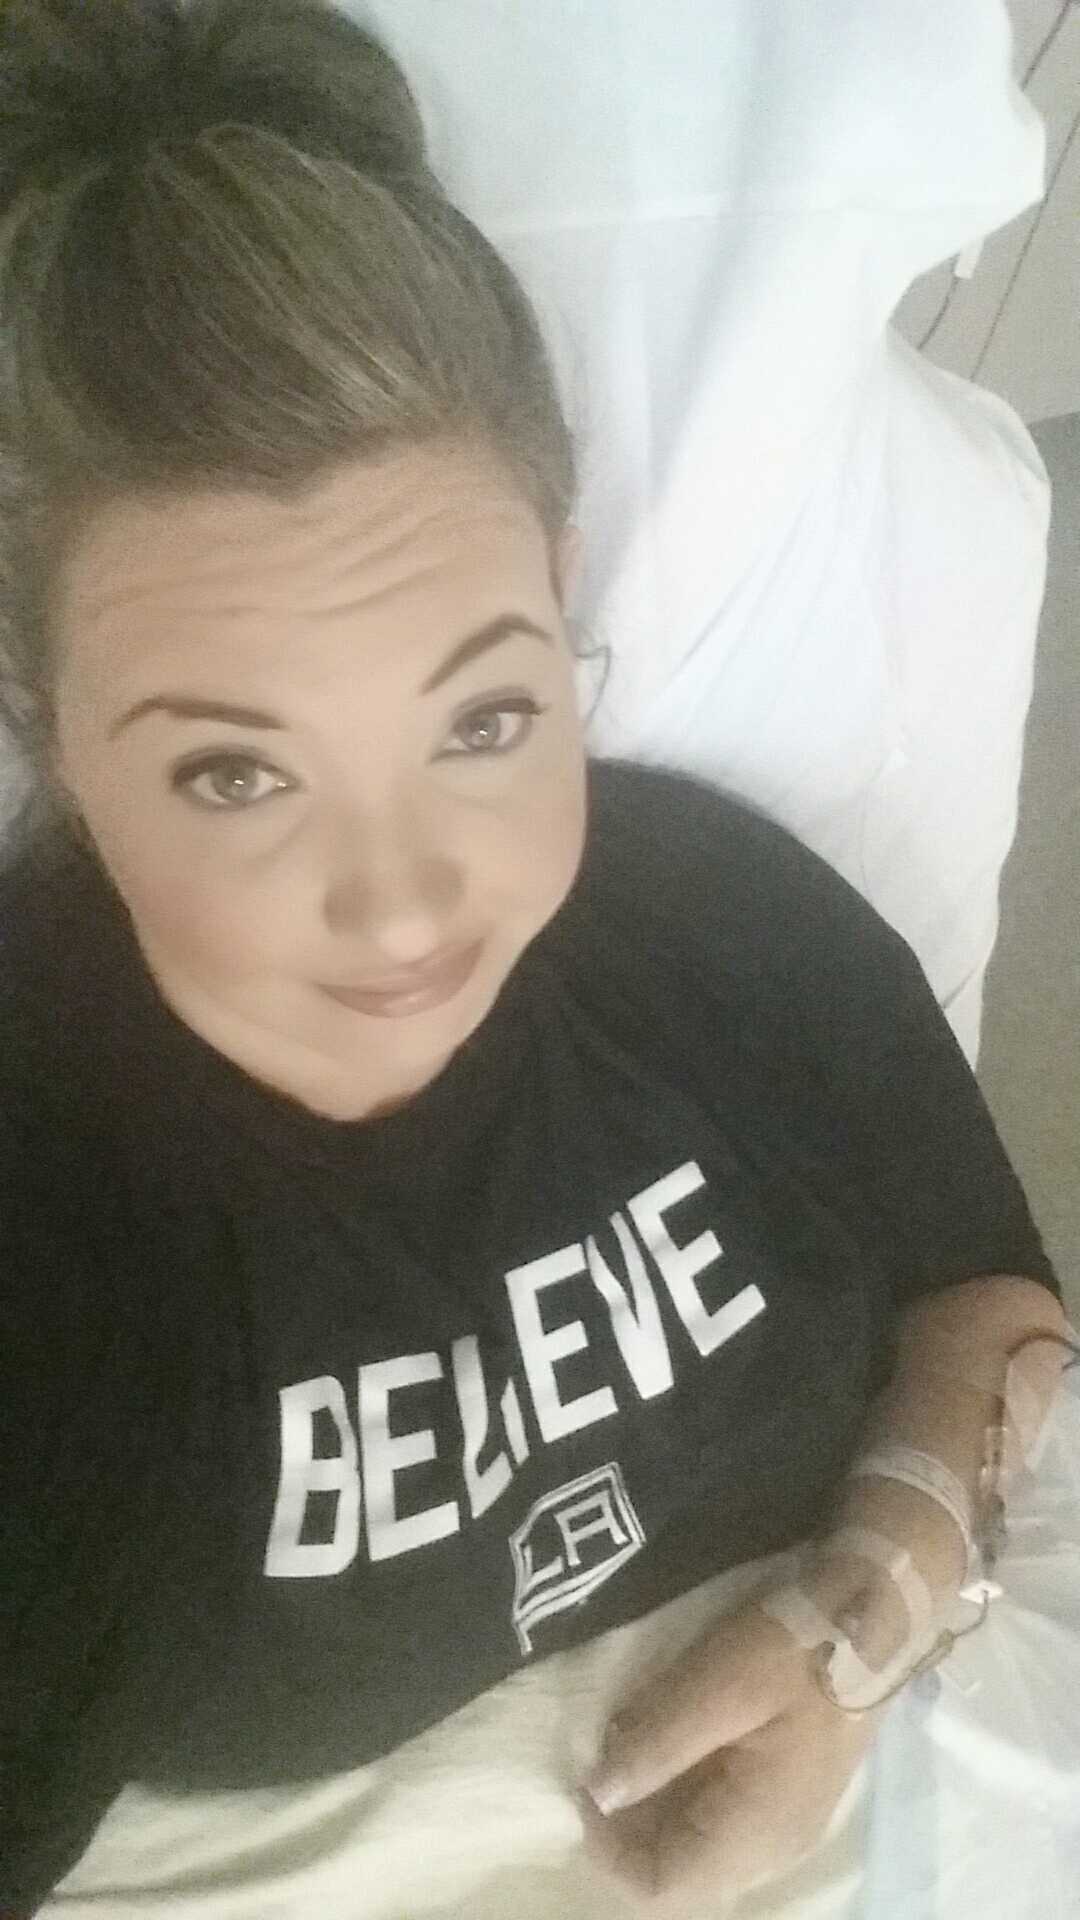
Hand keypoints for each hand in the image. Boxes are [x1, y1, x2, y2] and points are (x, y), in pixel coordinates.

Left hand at [577, 1575, 890, 1913]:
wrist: (877, 1611)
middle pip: (677, 1872)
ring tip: (629, 1740)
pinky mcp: (785, 1789)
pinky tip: (668, 1734)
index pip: (661, 1889)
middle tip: (598, 1756)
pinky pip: (719, 1814)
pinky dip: (681, 1786)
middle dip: (626, 1826)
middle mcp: (772, 1848)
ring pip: (695, 1844)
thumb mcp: (717, 1685)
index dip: (607, 1849)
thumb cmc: (798, 1648)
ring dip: (652, 1804)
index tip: (582, 1781)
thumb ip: (655, 1744)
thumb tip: (598, 1792)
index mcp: (755, 1835)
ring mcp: (783, 1821)